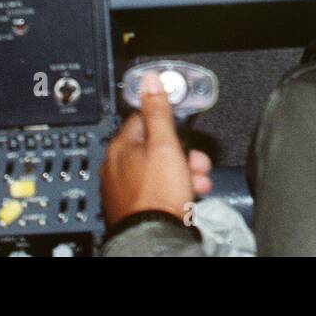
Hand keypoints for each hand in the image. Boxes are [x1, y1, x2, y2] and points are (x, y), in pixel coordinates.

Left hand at [100, 72, 213, 223]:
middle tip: (196, 160)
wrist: (154, 236)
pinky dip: (174, 187)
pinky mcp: (134, 205)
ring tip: (198, 180)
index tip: (182, 130)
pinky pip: (157, 188)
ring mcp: (124, 187)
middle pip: (154, 147)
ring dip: (182, 171)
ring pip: (158, 169)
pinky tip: (188, 194)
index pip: (143, 118)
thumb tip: (150, 79)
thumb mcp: (164, 143)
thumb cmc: (157, 192)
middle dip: (181, 152)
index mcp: (120, 146)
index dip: (168, 123)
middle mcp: (117, 165)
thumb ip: (158, 110)